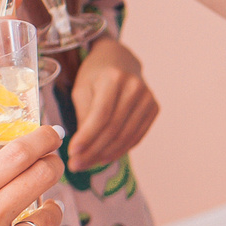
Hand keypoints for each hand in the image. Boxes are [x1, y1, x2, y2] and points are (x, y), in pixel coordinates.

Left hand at [67, 36, 160, 166]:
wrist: (120, 60)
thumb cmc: (96, 75)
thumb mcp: (82, 89)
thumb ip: (83, 116)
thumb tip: (81, 149)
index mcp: (114, 78)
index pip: (101, 114)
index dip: (87, 137)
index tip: (72, 153)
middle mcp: (135, 87)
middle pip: (114, 128)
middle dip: (94, 150)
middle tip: (77, 165)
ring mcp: (148, 98)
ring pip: (126, 136)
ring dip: (106, 154)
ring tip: (88, 163)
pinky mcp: (154, 109)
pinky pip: (136, 136)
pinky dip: (120, 150)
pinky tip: (104, 156)